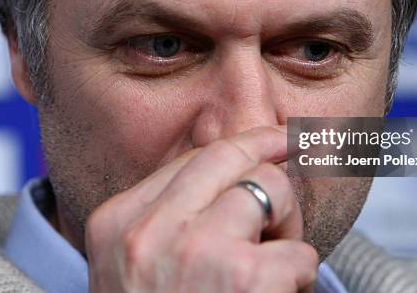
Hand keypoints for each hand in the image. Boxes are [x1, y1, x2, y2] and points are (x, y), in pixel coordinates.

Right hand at [85, 126, 317, 291]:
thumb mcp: (137, 271)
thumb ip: (170, 219)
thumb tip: (236, 167)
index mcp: (116, 223)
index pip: (191, 160)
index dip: (243, 143)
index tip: (276, 137)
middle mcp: (149, 231)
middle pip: (231, 157)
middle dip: (273, 158)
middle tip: (295, 165)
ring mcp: (195, 251)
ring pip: (271, 190)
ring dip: (288, 227)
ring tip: (274, 267)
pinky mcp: (244, 280)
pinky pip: (299, 253)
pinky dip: (300, 278)